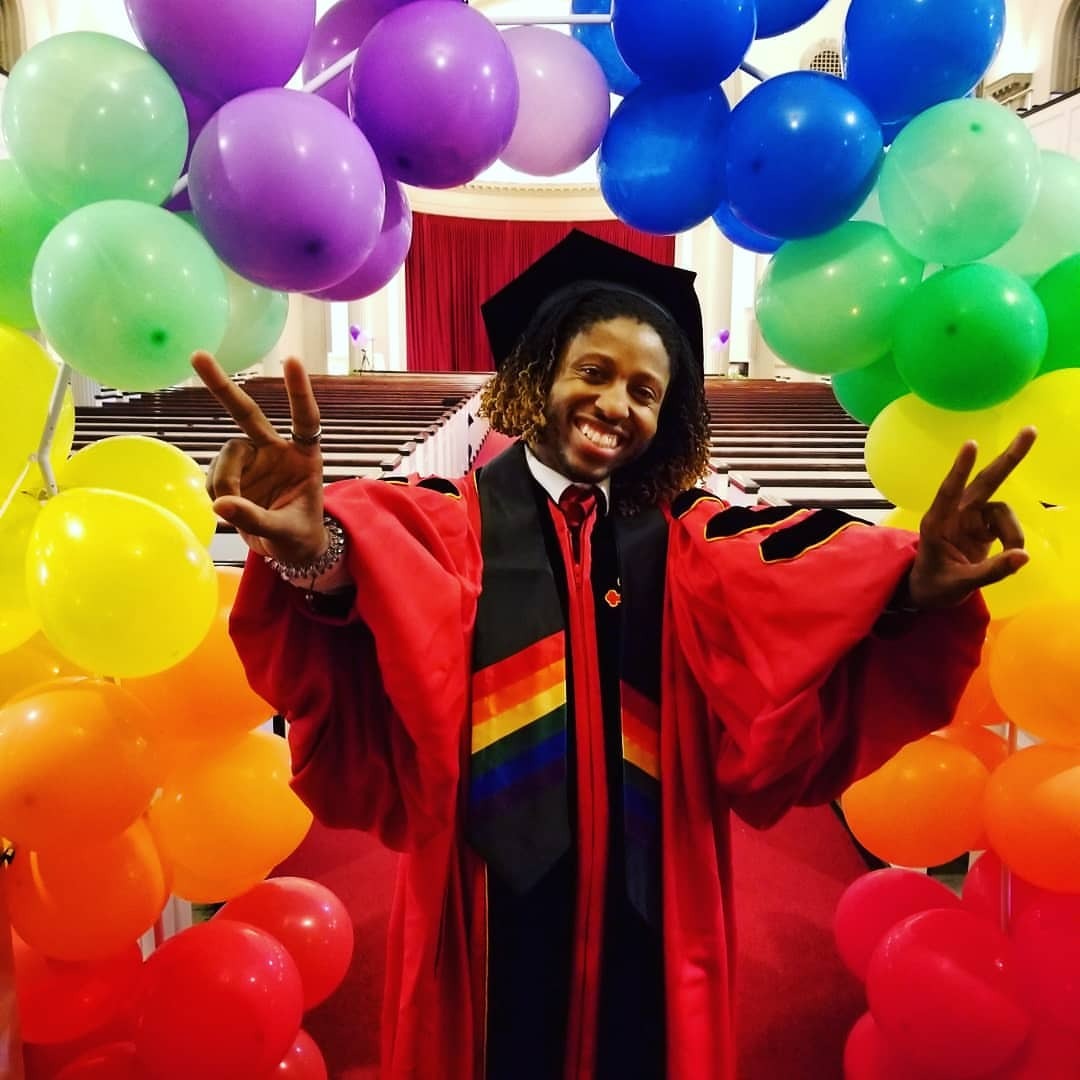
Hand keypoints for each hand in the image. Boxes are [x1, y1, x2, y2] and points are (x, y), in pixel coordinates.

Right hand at [191, 351, 326, 565]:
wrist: (289, 553)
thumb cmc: (300, 538)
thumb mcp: (286, 533)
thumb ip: (256, 519)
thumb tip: (220, 503)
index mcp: (304, 458)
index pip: (305, 420)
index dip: (298, 392)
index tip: (291, 360)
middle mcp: (276, 451)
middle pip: (247, 414)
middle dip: (222, 386)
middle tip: (198, 355)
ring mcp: (252, 460)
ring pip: (225, 455)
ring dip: (223, 480)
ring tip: (230, 509)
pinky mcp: (233, 473)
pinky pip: (214, 474)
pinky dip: (216, 492)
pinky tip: (226, 508)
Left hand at [905, 427, 1036, 609]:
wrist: (929, 594)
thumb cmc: (934, 586)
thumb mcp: (960, 584)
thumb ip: (991, 571)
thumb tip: (1024, 556)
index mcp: (936, 523)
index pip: (949, 491)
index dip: (960, 469)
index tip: (971, 444)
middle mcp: (954, 513)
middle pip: (985, 481)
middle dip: (1008, 457)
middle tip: (1031, 430)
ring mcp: (970, 517)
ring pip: (1002, 511)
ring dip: (1013, 532)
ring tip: (1014, 556)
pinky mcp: (982, 525)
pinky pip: (1006, 524)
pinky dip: (1013, 538)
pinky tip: (1011, 556)